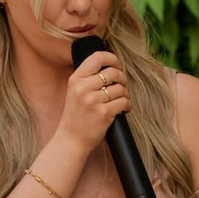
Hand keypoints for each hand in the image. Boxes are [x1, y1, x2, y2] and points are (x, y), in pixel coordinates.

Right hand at [60, 47, 132, 163]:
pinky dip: (128, 105)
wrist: (71, 140)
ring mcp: (93, 100)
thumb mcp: (74, 92)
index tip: (117, 65)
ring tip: (120, 101)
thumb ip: (87, 78)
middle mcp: (83, 88)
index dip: (112, 58)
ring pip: (120, 88)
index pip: (97, 57)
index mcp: (75, 79)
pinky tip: (124, 109)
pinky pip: (124, 102)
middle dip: (122, 78)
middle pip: (113, 72)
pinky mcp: (104, 113)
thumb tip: (110, 65)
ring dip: (125, 94)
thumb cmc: (76, 116)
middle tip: (121, 86)